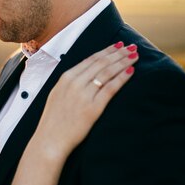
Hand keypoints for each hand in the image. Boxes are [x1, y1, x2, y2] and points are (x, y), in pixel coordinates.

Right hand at [33, 42, 137, 158]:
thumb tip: (85, 74)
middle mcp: (75, 83)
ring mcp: (84, 95)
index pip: (90, 59)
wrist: (50, 139)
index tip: (117, 46)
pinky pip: (111, 88)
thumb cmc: (54, 119)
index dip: (106, 51)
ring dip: (123, 62)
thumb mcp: (57, 94)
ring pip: (108, 72)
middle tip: (131, 47)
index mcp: (66, 78)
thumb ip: (70, 83)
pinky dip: (122, 78)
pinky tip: (131, 71)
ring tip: (134, 56)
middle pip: (101, 63)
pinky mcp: (93, 108)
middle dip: (118, 53)